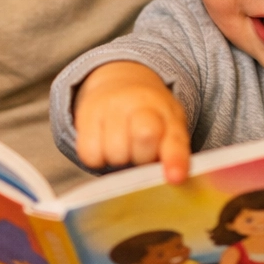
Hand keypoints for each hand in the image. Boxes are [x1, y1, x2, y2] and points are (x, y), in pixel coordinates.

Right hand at [74, 62, 190, 182]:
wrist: (122, 79)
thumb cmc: (150, 115)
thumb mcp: (170, 127)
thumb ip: (174, 154)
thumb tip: (174, 183)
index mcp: (168, 112)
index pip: (175, 139)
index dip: (176, 160)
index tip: (176, 178)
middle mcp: (141, 102)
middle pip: (144, 138)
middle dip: (143, 156)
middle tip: (142, 151)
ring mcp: (113, 104)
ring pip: (115, 152)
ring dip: (119, 159)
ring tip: (122, 145)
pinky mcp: (88, 111)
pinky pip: (89, 153)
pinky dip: (96, 157)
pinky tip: (104, 144)